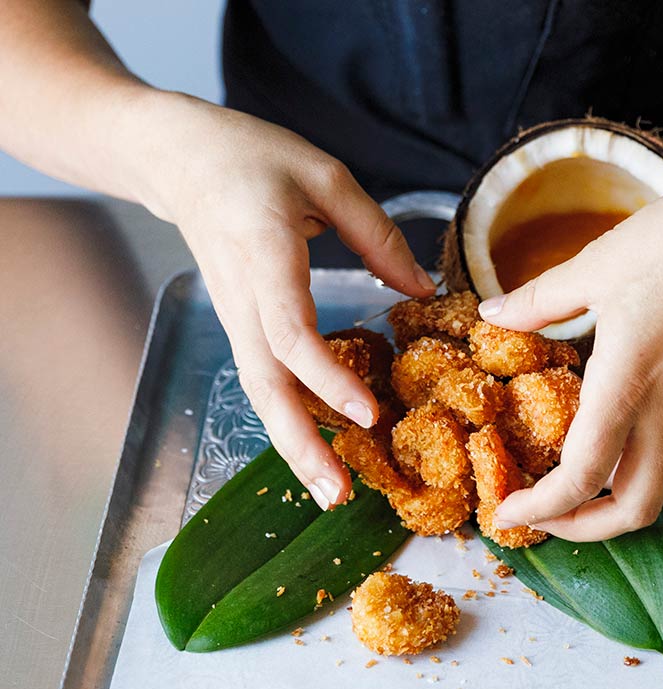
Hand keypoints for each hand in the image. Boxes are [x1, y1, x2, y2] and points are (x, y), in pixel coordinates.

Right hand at [137, 93, 435, 507]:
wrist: (179, 160)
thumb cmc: (253, 159)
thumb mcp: (325, 177)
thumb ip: (377, 235)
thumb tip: (423, 290)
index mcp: (264, 258)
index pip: (292, 333)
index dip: (329, 378)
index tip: (369, 414)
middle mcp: (244, 301)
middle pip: (267, 385)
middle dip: (302, 444)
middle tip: (339, 495)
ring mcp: (237, 319)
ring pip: (262, 393)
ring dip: (294, 446)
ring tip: (332, 494)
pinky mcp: (242, 326)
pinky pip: (266, 381)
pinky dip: (292, 418)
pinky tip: (321, 451)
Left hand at [483, 135, 662, 539]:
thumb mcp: (597, 264)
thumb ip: (540, 300)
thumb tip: (494, 316)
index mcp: (629, 382)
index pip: (584, 478)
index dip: (542, 509)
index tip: (508, 511)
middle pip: (633, 511)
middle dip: (582, 530)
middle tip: (543, 516)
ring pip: (655, 485)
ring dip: (610, 501)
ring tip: (570, 483)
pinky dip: (633, 465)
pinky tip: (609, 432)